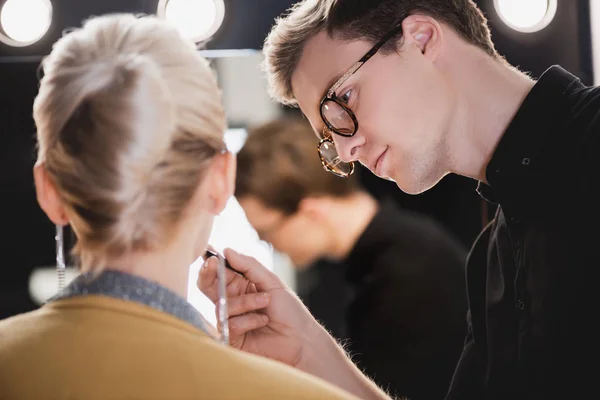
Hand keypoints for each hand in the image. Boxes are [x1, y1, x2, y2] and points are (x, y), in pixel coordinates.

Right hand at [198, 248, 320, 366]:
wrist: (301, 339)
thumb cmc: (289, 310)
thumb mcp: (271, 281)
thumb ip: (249, 266)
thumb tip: (226, 251)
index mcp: (241, 285)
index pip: (220, 272)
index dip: (212, 262)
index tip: (212, 255)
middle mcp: (233, 301)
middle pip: (209, 286)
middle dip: (209, 275)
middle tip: (214, 266)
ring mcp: (231, 319)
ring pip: (222, 305)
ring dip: (245, 302)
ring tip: (265, 301)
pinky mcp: (232, 338)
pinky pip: (229, 324)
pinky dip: (248, 320)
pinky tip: (262, 322)